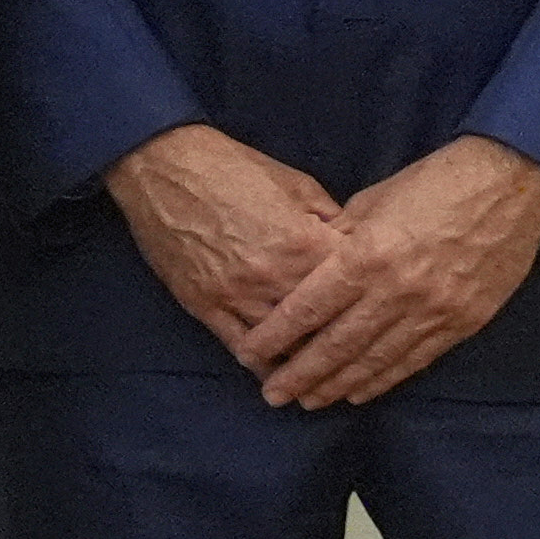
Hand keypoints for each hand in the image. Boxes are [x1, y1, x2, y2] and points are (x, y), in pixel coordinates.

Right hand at [103, 123, 353, 367]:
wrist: (164, 167)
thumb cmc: (234, 168)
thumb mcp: (297, 184)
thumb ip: (331, 219)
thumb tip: (353, 246)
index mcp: (305, 242)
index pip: (353, 284)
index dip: (368, 292)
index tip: (375, 300)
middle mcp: (275, 276)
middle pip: (324, 323)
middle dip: (344, 334)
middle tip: (359, 344)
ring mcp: (238, 295)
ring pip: (286, 345)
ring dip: (306, 358)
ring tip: (326, 369)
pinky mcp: (206, 306)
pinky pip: (242, 346)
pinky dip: (265, 363)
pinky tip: (282, 371)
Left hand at [235, 133, 539, 409]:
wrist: (513, 182)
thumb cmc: (435, 183)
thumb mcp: (372, 202)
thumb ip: (337, 242)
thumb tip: (307, 271)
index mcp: (367, 255)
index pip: (309, 308)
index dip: (276, 337)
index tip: (250, 355)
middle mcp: (398, 290)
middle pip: (337, 345)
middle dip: (301, 374)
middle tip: (273, 395)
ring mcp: (434, 310)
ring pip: (375, 360)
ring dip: (338, 385)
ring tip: (310, 401)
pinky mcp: (464, 321)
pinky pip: (415, 359)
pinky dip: (384, 379)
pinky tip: (360, 392)